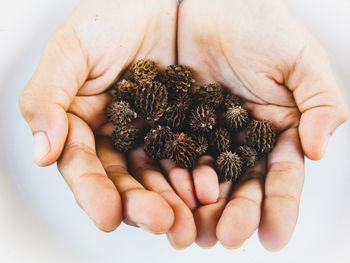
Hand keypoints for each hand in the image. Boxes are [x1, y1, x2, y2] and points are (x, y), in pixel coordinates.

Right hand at [19, 0, 197, 247]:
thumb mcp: (71, 51)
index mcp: (85, 124)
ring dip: (173, 200)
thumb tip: (42, 152)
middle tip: (161, 223)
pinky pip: (193, 154)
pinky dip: (199, 174)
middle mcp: (119, 136)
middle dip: (141, 205)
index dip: (94, 192)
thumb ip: (47, 98)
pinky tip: (209, 189)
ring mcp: (154, 133)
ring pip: (161, 174)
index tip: (107, 216)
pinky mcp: (187, 126)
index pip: (85, 166)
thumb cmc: (111, 17)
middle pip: (126, 179)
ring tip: (187, 220)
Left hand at [177, 0, 348, 249]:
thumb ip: (321, 104)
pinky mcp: (171, 122)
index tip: (272, 238)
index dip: (277, 208)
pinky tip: (167, 198)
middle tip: (224, 238)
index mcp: (275, 131)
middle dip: (233, 214)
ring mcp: (204, 133)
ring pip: (202, 178)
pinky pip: (169, 153)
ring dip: (198, 207)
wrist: (211, 2)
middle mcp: (239, 139)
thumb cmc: (260, 24)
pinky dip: (168, 177)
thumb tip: (320, 150)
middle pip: (238, 186)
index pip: (278, 177)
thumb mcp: (301, 62)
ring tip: (194, 232)